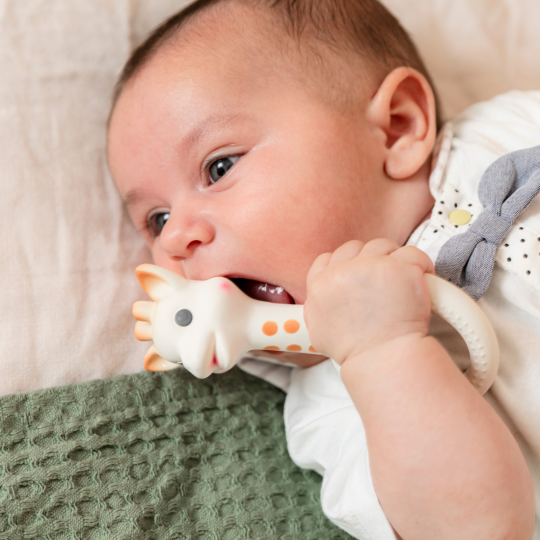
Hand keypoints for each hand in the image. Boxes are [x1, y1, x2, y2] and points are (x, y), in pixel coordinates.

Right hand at [304, 239, 433, 364]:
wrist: (381, 359)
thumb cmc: (354, 351)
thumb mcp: (318, 329)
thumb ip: (317, 306)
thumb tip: (322, 298)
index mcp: (320, 284)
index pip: (328, 258)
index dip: (344, 264)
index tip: (357, 275)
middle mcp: (343, 270)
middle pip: (356, 248)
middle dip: (369, 260)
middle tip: (382, 280)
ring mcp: (372, 266)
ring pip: (383, 246)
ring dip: (393, 260)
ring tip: (402, 280)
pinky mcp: (400, 268)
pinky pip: (413, 253)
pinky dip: (420, 264)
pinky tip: (421, 279)